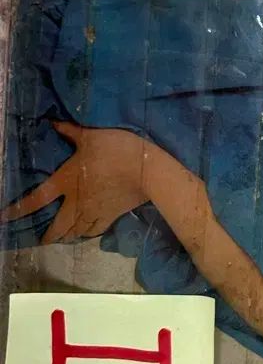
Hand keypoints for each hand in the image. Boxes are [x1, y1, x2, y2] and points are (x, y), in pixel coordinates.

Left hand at [0, 122, 152, 242]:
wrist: (146, 170)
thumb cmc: (116, 149)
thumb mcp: (90, 136)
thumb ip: (70, 132)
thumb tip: (53, 123)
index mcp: (65, 181)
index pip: (36, 199)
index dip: (18, 210)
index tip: (5, 217)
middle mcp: (76, 202)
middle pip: (57, 226)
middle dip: (48, 236)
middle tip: (43, 240)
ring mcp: (94, 211)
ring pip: (75, 231)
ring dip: (67, 236)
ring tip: (63, 239)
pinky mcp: (111, 215)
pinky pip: (95, 230)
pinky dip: (88, 234)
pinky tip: (87, 234)